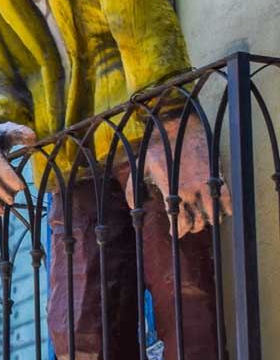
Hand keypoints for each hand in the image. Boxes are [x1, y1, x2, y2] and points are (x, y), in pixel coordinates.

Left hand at [127, 117, 232, 237]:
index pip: (179, 222)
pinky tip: (222, 211)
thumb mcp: (141, 166)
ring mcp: (205, 184)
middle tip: (188, 226)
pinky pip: (226, 199)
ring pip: (212, 214)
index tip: (175, 232)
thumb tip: (131, 207)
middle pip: (197, 222)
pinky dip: (226, 208)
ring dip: (208, 220)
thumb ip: (133, 188)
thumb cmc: (158, 146)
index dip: (178, 231)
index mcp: (172, 192)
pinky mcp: (216, 175)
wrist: (181, 127)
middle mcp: (190, 192)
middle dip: (192, 227)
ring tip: (203, 219)